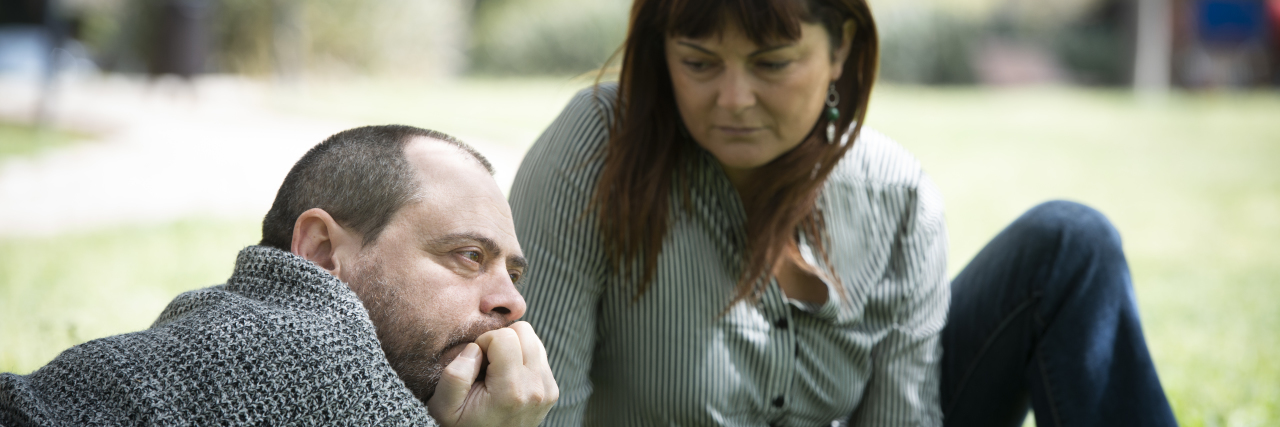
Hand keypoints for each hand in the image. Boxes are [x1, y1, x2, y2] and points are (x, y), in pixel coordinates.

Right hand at [427, 321, 558, 426]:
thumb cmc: (464, 426)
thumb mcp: (444, 407)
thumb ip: (455, 375)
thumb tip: (476, 348)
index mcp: (511, 390)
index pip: (504, 336)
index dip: (484, 342)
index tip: (476, 363)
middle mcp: (536, 388)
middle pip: (524, 331)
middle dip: (501, 341)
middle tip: (487, 363)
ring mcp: (547, 389)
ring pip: (534, 340)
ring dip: (513, 348)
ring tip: (497, 371)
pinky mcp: (552, 390)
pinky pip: (539, 355)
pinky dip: (522, 358)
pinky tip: (509, 377)